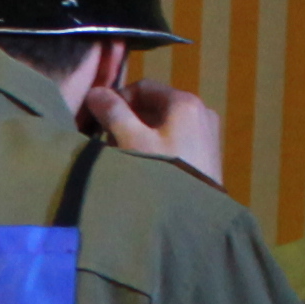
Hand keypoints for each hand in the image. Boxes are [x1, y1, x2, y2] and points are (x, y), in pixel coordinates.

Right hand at [87, 76, 225, 182]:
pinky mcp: (208, 154)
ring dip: (141, 133)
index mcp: (185, 102)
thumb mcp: (131, 140)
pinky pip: (177, 139)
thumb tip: (95, 91)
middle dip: (128, 119)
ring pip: (165, 124)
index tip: (100, 120)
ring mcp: (208, 133)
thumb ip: (112, 112)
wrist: (197, 216)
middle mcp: (201, 111)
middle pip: (155, 105)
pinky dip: (158, 145)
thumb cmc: (163, 172)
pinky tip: (147, 166)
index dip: (117, 100)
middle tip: (109, 141)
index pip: (143, 87)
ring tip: (126, 155)